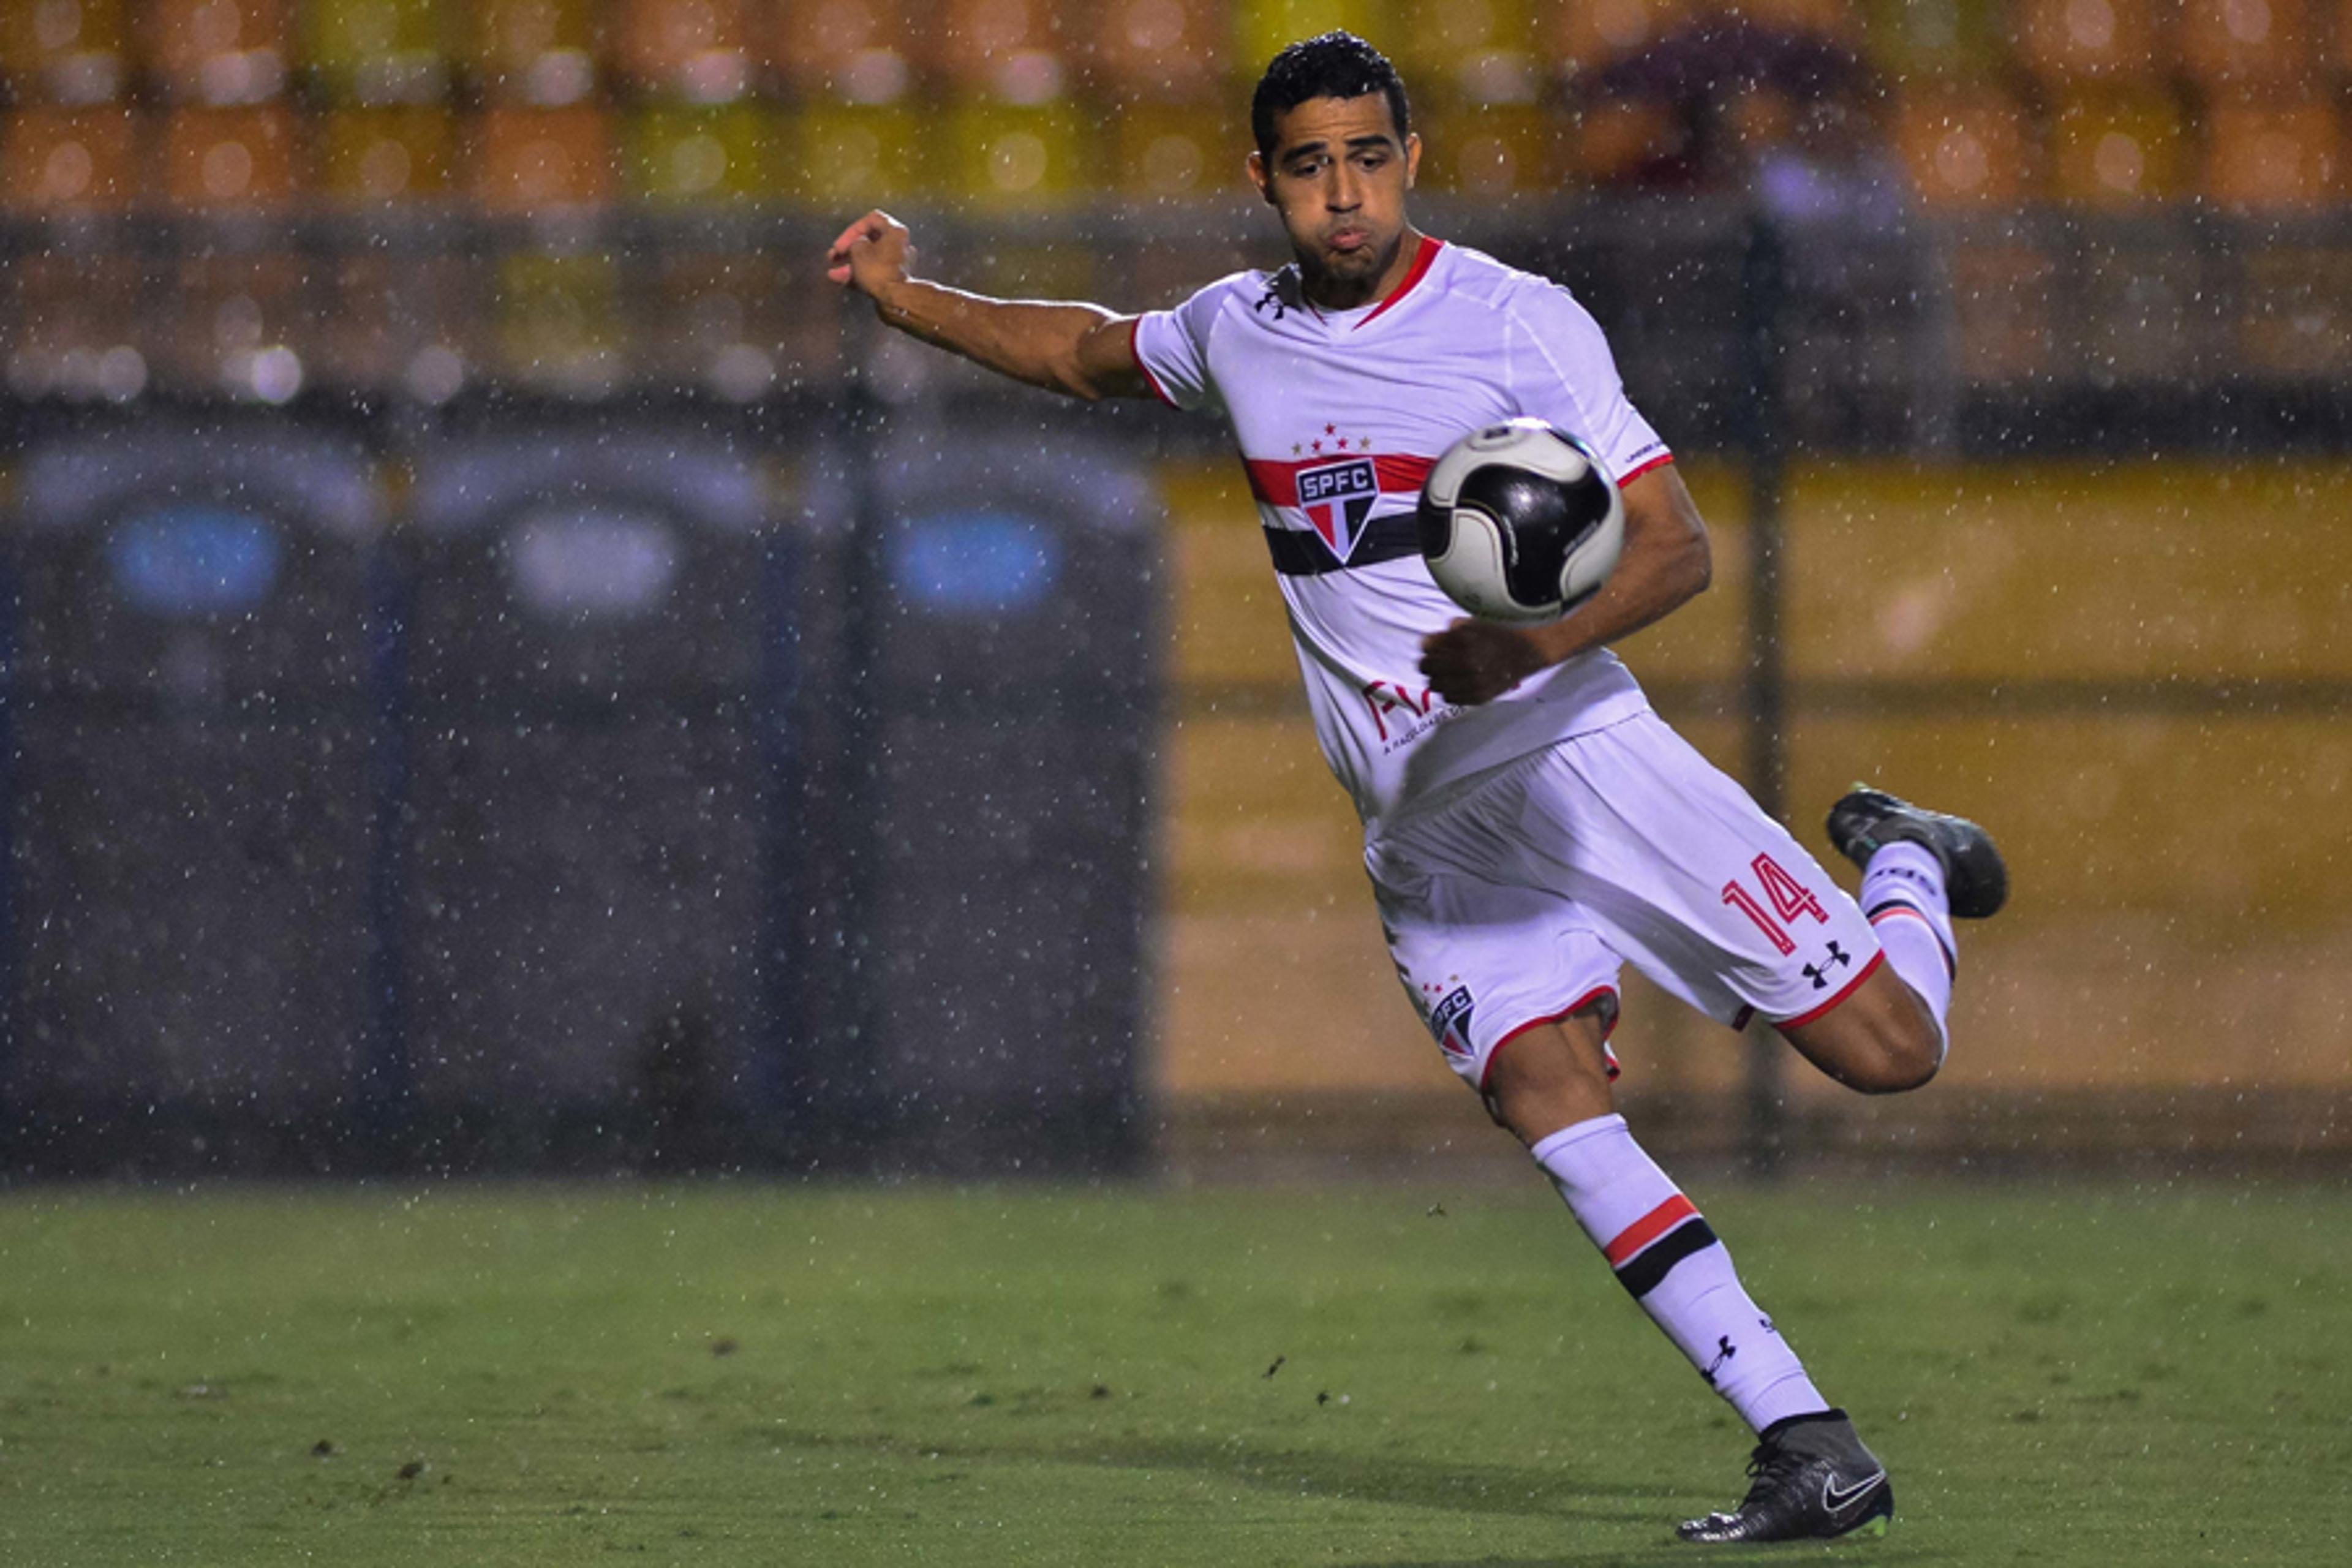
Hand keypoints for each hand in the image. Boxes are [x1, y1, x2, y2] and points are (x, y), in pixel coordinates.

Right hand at [825, 209, 912, 298]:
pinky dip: (859, 275)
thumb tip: (856, 246)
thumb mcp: (858, 250)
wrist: (896, 298)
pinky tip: (842, 280)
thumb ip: (853, 243)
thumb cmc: (879, 270)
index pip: (872, 219)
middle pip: (870, 240)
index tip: (842, 242)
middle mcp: (899, 245)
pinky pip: (874, 272)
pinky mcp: (895, 279)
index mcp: (895, 231)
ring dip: (850, 265)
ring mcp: (898, 263)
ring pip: (870, 259)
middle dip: (848, 249)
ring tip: (833, 273)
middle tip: (834, 256)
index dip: (852, 229)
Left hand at [1419, 619, 1549, 706]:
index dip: (1427, 649)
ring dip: (1438, 679)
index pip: (1426, 650)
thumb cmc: (1500, 633)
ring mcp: (1473, 682)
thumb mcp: (1473, 623)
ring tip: (1448, 674)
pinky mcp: (1480, 696)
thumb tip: (1426, 643)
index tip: (1433, 649)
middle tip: (1438, 662)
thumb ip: (1447, 632)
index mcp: (1464, 641)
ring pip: (1436, 686)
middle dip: (1430, 664)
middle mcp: (1467, 662)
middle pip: (1427, 669)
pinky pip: (1450, 698)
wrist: (1529, 649)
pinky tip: (1458, 683)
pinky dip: (1450, 691)